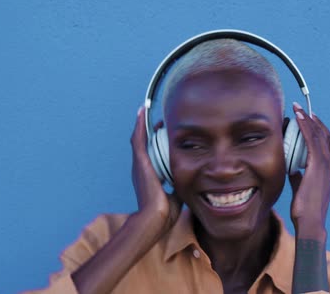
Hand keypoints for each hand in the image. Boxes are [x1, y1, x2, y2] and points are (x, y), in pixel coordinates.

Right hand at [130, 106, 181, 231]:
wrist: (155, 219)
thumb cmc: (165, 213)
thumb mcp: (175, 196)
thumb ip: (180, 188)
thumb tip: (191, 185)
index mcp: (149, 177)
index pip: (152, 155)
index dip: (157, 143)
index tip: (166, 134)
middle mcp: (141, 169)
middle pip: (144, 144)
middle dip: (149, 131)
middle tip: (159, 119)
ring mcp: (139, 164)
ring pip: (139, 138)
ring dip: (142, 124)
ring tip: (146, 110)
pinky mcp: (140, 161)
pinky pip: (138, 138)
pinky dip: (139, 124)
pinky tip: (142, 111)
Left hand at [288, 102, 329, 236]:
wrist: (311, 221)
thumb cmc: (306, 207)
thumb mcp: (302, 186)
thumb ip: (299, 175)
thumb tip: (292, 167)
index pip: (327, 143)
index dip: (319, 129)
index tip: (309, 119)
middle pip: (325, 135)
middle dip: (313, 120)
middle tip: (302, 110)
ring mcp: (327, 164)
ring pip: (319, 135)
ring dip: (308, 119)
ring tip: (298, 109)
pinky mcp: (317, 166)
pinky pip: (312, 140)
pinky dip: (306, 127)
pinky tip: (299, 118)